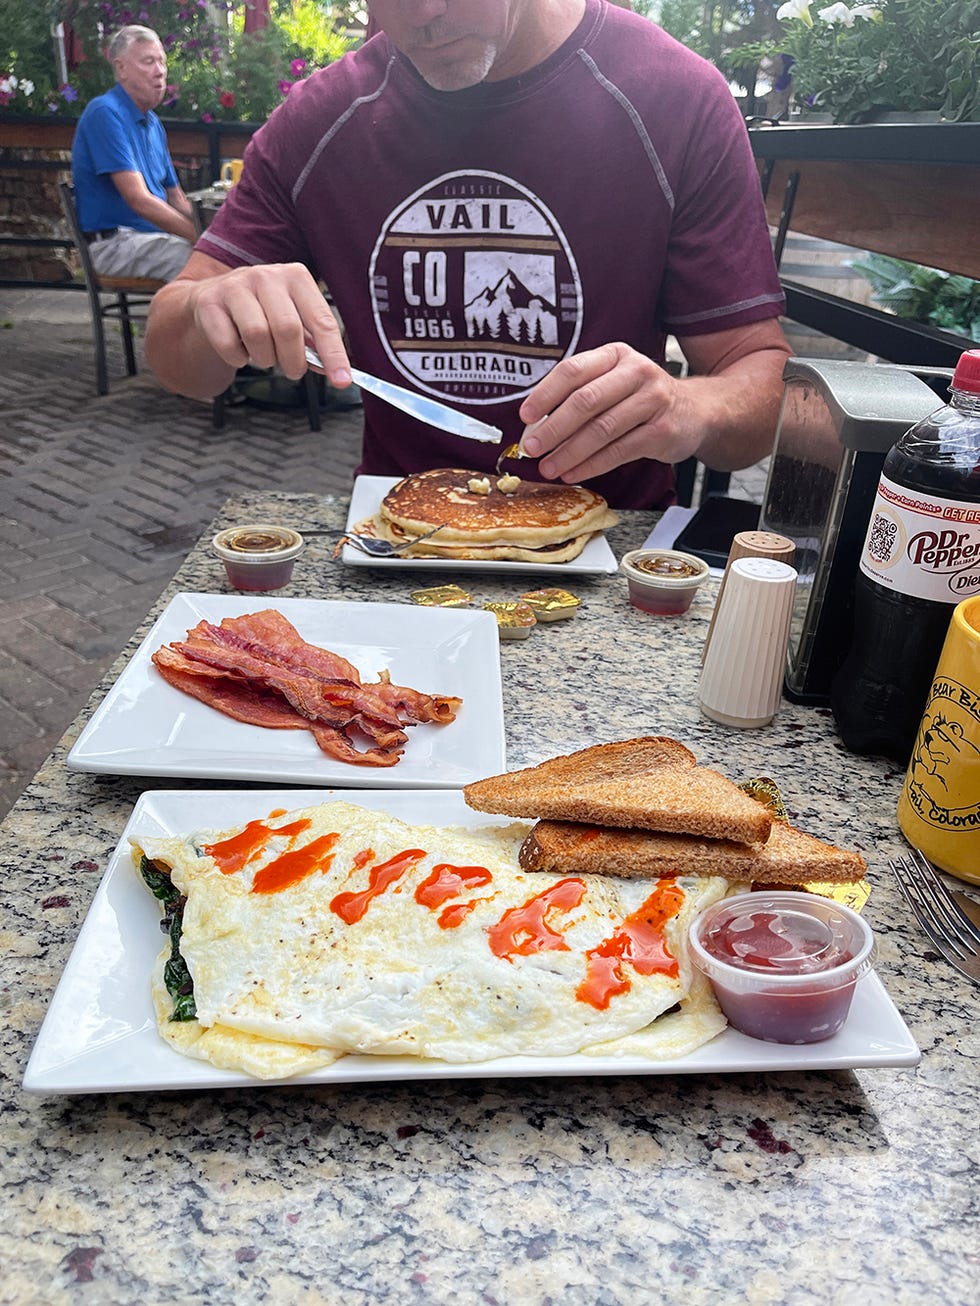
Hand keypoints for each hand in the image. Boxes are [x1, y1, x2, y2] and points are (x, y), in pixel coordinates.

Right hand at [188, 261, 351, 385]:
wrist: (210, 302)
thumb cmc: (259, 312)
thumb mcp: (290, 319)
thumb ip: (312, 344)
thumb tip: (331, 369)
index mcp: (295, 277)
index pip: (322, 320)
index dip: (334, 354)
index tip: (341, 381)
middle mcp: (266, 275)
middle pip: (288, 328)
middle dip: (293, 361)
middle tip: (293, 371)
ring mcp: (236, 286)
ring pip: (257, 335)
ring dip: (264, 359)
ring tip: (262, 355)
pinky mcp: (209, 302)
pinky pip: (229, 344)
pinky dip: (237, 358)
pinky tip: (239, 350)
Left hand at [517, 343, 695, 483]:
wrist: (697, 411)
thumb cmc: (642, 398)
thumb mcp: (614, 382)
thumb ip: (579, 395)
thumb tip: (534, 424)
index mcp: (616, 355)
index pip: (573, 371)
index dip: (545, 394)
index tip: (525, 416)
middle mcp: (637, 372)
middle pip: (586, 401)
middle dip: (553, 428)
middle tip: (531, 448)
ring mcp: (653, 401)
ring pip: (601, 430)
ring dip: (569, 452)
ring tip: (548, 467)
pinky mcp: (661, 431)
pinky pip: (618, 451)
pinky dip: (591, 465)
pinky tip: (573, 472)